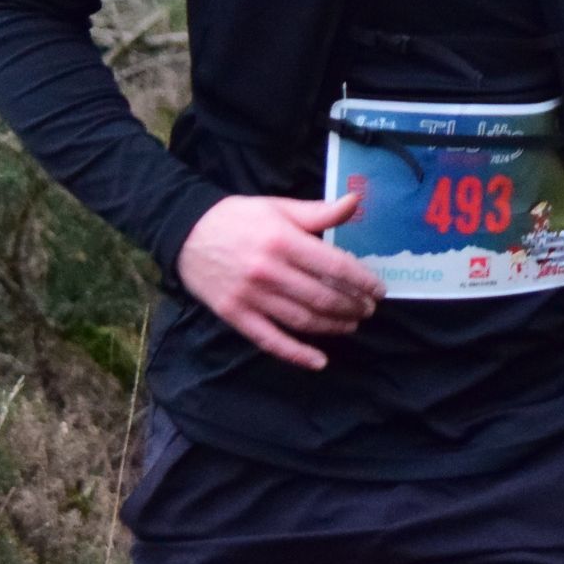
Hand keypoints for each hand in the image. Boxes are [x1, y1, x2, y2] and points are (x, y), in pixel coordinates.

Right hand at [176, 190, 383, 370]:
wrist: (185, 232)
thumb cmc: (237, 218)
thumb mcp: (278, 208)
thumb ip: (318, 212)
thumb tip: (355, 202)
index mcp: (283, 241)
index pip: (335, 266)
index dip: (362, 281)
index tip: (378, 290)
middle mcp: (269, 271)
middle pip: (323, 297)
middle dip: (352, 306)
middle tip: (368, 309)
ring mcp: (252, 297)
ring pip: (303, 320)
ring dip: (334, 327)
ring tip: (352, 325)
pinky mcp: (236, 316)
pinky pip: (271, 341)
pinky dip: (297, 354)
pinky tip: (319, 361)